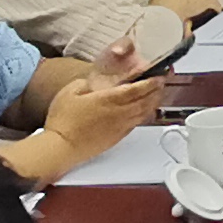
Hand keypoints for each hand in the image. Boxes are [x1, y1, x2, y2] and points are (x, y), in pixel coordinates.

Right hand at [48, 56, 166, 159]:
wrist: (61, 147)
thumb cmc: (63, 120)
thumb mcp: (71, 91)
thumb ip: (87, 82)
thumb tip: (99, 80)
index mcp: (109, 99)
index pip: (137, 89)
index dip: (151, 81)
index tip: (158, 75)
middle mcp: (119, 113)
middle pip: (146, 101)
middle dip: (156, 90)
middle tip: (161, 82)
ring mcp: (120, 127)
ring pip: (144, 113)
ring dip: (153, 102)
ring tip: (156, 94)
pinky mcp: (117, 137)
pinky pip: (136, 123)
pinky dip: (144, 115)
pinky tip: (143, 111)